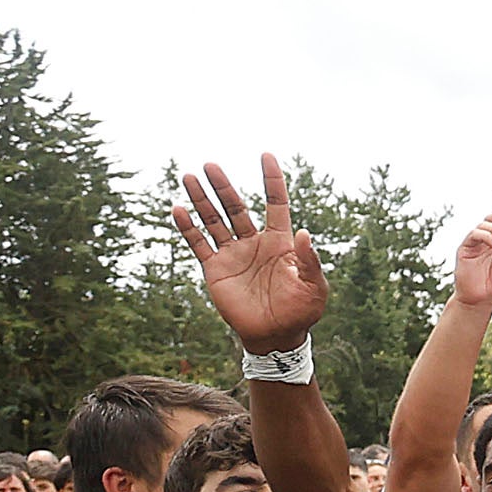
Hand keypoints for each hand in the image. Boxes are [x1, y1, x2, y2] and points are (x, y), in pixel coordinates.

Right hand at [173, 154, 328, 356]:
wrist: (276, 336)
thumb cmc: (301, 311)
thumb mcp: (313, 286)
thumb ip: (309, 260)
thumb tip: (305, 233)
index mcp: (279, 242)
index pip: (276, 204)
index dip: (272, 180)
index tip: (266, 155)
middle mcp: (254, 242)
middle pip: (236, 207)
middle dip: (223, 186)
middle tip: (210, 165)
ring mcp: (233, 254)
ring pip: (214, 220)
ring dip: (202, 199)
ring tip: (189, 176)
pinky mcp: (216, 269)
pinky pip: (199, 243)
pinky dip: (188, 227)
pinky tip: (178, 209)